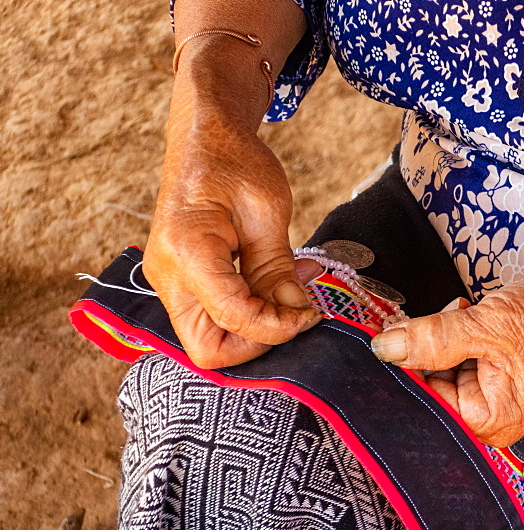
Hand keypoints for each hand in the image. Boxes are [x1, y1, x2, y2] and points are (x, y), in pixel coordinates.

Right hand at [144, 108, 321, 368]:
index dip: (277, 327)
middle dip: (258, 343)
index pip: (233, 317)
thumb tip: (296, 312)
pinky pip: (214, 318)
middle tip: (296, 313)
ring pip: (210, 340)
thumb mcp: (267, 210)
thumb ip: (277, 268)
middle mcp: (167, 275)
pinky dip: (250, 313)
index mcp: (187, 251)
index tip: (311, 313)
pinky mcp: (182, 283)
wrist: (203, 140)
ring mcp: (170, 282)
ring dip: (256, 330)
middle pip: (208, 349)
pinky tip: (277, 285)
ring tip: (293, 293)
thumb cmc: (233, 163)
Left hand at [370, 267, 523, 446]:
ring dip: (442, 335)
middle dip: (425, 348)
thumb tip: (385, 348)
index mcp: (491, 421)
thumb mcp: (490, 325)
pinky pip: (460, 354)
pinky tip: (469, 314)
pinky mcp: (497, 370)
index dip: (405, 367)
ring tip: (464, 312)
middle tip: (431, 317)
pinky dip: (457, 332)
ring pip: (441, 366)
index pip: (425, 400)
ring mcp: (494, 393)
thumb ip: (432, 339)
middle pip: (431, 386)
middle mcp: (491, 415)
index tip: (388, 335)